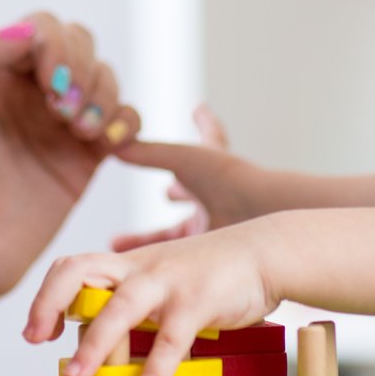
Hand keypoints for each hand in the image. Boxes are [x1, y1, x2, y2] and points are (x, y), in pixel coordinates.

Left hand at [0, 13, 139, 305]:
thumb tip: (28, 31)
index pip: (40, 29)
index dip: (55, 47)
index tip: (48, 85)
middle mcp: (27, 88)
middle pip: (79, 43)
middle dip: (82, 70)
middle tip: (63, 113)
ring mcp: (59, 121)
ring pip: (105, 76)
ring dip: (102, 95)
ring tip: (79, 132)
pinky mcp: (86, 155)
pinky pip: (125, 118)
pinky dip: (126, 121)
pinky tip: (106, 143)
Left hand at [21, 221, 280, 375]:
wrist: (264, 252)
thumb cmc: (211, 271)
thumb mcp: (164, 276)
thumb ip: (134, 297)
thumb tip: (104, 337)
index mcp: (129, 263)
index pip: (73, 266)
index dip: (48, 295)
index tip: (37, 331)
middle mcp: (141, 267)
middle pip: (79, 272)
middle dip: (48, 304)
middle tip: (34, 341)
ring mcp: (168, 282)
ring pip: (118, 308)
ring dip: (92, 345)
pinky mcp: (198, 302)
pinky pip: (169, 342)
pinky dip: (152, 375)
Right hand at [109, 104, 272, 248]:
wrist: (258, 216)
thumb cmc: (227, 178)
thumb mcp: (182, 158)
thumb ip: (149, 154)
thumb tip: (116, 145)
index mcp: (212, 168)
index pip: (207, 141)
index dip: (204, 125)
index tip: (201, 110)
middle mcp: (216, 196)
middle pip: (192, 193)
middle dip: (177, 192)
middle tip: (168, 192)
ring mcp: (215, 226)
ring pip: (179, 231)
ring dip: (151, 236)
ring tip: (119, 242)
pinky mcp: (209, 255)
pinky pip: (177, 256)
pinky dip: (154, 258)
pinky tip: (137, 265)